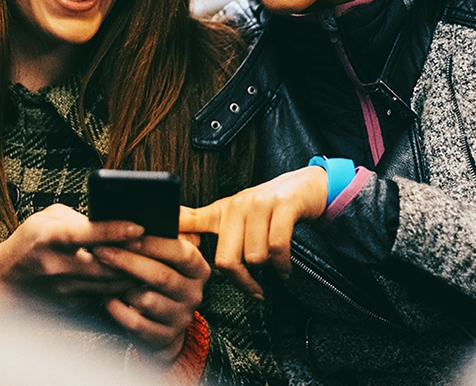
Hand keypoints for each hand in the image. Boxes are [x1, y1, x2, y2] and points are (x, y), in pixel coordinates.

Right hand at [0, 203, 142, 303]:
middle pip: (104, 264)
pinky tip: (140, 280)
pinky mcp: (72, 305)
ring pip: (109, 284)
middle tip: (160, 246)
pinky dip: (123, 288)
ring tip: (156, 262)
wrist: (4, 281)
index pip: (85, 234)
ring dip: (134, 274)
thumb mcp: (47, 219)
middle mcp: (56, 266)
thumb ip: (79, 219)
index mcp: (48, 238)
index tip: (139, 226)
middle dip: (134, 256)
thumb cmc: (29, 243)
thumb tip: (113, 221)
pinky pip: (105, 297)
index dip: (114, 230)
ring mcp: (64, 290)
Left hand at [89, 234, 210, 362]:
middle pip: (161, 276)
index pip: (181, 252)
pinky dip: (118, 310)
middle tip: (102, 250)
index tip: (125, 235)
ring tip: (105, 277)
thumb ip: (163, 238)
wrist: (164, 325)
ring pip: (148, 300)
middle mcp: (193, 293)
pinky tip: (108, 299)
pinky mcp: (163, 336)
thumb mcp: (168, 259)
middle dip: (128, 261)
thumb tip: (141, 213)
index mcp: (198, 268)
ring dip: (123, 288)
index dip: (153, 244)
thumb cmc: (160, 281)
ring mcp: (180, 317)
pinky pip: (136, 323)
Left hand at [179, 166, 326, 297]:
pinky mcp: (283, 205)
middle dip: (241, 281)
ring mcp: (260, 204)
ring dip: (268, 269)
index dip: (176, 237)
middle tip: (253, 289)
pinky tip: (284, 268)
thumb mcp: (238, 216)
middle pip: (225, 259)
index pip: (189, 221)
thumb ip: (214, 232)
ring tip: (274, 267)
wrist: (306, 186)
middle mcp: (237, 206)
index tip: (169, 256)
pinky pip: (277, 247)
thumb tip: (188, 253)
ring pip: (254, 256)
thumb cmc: (271, 207)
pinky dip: (283, 265)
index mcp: (221, 211)